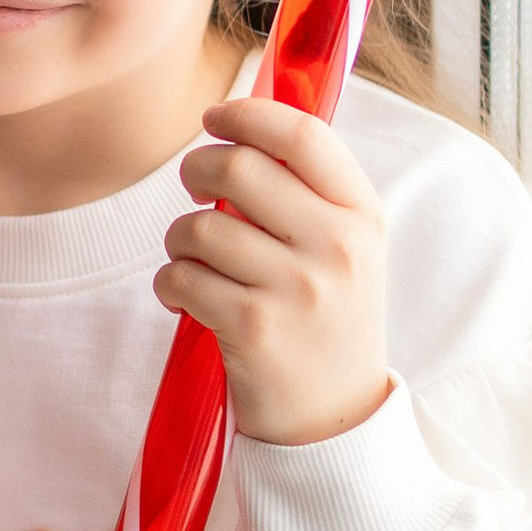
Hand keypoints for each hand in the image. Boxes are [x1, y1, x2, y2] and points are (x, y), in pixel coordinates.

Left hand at [158, 98, 390, 446]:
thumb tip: (242, 122)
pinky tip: (187, 298)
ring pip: (200, 226)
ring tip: (194, 260)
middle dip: (198, 170)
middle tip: (196, 192)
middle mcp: (337, 246)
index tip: (216, 116)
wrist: (334, 418)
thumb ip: (307, 189)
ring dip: (180, 239)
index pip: (302, 135)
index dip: (248, 113)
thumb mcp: (345, 247)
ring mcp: (296, 289)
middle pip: (239, 167)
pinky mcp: (253, 328)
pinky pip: (180, 277)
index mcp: (361, 215)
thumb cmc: (326, 318)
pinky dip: (170, 284)